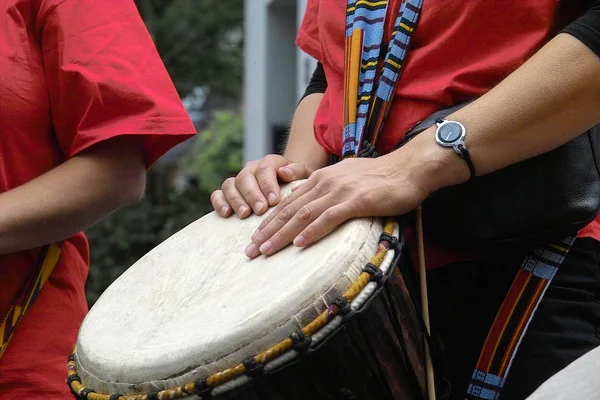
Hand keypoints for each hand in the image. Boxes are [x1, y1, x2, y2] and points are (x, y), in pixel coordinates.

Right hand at [210, 154, 312, 217]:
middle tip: (260, 210)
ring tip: (245, 214)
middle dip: (252, 194)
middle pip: (245, 177)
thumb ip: (297, 172)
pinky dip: (219, 202)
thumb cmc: (298, 183)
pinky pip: (218, 194)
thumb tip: (285, 172)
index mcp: (271, 162)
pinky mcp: (229, 192)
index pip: (266, 169)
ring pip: (230, 184)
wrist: (289, 186)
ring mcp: (238, 180)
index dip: (268, 184)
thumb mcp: (304, 175)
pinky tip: (226, 214)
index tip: (274, 200)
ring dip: (236, 200)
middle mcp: (251, 169)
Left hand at [244, 154, 431, 257]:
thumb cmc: (381, 178)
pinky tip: (300, 243)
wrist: (408, 168)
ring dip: (282, 235)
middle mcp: (325, 183)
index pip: (288, 203)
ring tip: (266, 251)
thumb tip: (313, 205)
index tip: (255, 238)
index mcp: (321, 179)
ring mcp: (340, 191)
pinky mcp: (356, 201)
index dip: (270, 221)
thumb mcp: (348, 180)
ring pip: (303, 215)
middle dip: (267, 232)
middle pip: (289, 210)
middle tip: (251, 251)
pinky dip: (312, 231)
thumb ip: (329, 191)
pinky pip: (329, 218)